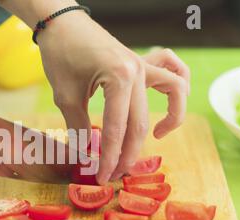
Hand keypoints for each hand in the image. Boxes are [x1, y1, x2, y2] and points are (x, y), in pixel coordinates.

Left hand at [0, 0, 189, 184]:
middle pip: (141, 122)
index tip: (102, 177)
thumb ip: (80, 128)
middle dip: (128, 152)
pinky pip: (173, 72)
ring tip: (157, 138)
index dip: (109, 158)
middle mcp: (139, 71)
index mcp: (119, 78)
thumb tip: (88, 156)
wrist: (62, 23)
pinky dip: (178, 90)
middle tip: (115, 172)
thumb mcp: (65, 97)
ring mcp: (144, 64)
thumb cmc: (61, 55)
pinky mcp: (142, 62)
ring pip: (171, 96)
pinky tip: (167, 106)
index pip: (116, 129)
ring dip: (169, 121)